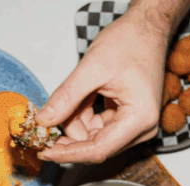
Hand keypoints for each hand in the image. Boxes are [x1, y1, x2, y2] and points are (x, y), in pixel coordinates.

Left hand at [36, 0, 183, 163]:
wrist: (146, 28)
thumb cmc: (129, 41)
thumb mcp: (92, 68)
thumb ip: (66, 97)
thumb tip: (44, 121)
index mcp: (139, 118)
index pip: (98, 149)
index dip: (68, 153)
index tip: (44, 152)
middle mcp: (142, 128)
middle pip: (95, 145)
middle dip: (70, 133)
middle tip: (47, 120)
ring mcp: (136, 125)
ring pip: (94, 137)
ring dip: (76, 122)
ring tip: (72, 96)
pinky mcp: (128, 120)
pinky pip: (98, 128)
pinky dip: (84, 116)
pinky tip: (82, 98)